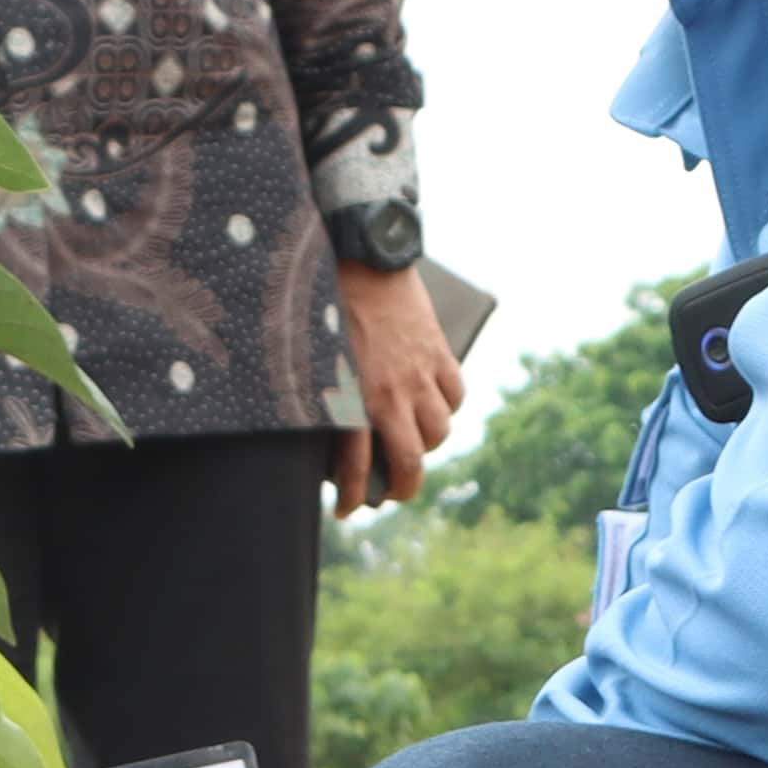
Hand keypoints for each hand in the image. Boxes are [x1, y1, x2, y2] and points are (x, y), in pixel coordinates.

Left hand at [333, 254, 466, 511]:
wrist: (364, 256)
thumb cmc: (325, 304)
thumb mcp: (311, 357)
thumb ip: (321, 396)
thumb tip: (321, 432)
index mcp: (353, 399)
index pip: (356, 469)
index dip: (352, 497)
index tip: (346, 510)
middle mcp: (392, 394)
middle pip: (411, 462)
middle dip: (403, 487)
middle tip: (393, 493)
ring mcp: (420, 375)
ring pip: (439, 432)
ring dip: (427, 445)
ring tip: (413, 446)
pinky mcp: (438, 353)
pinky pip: (455, 396)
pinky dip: (448, 407)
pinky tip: (434, 407)